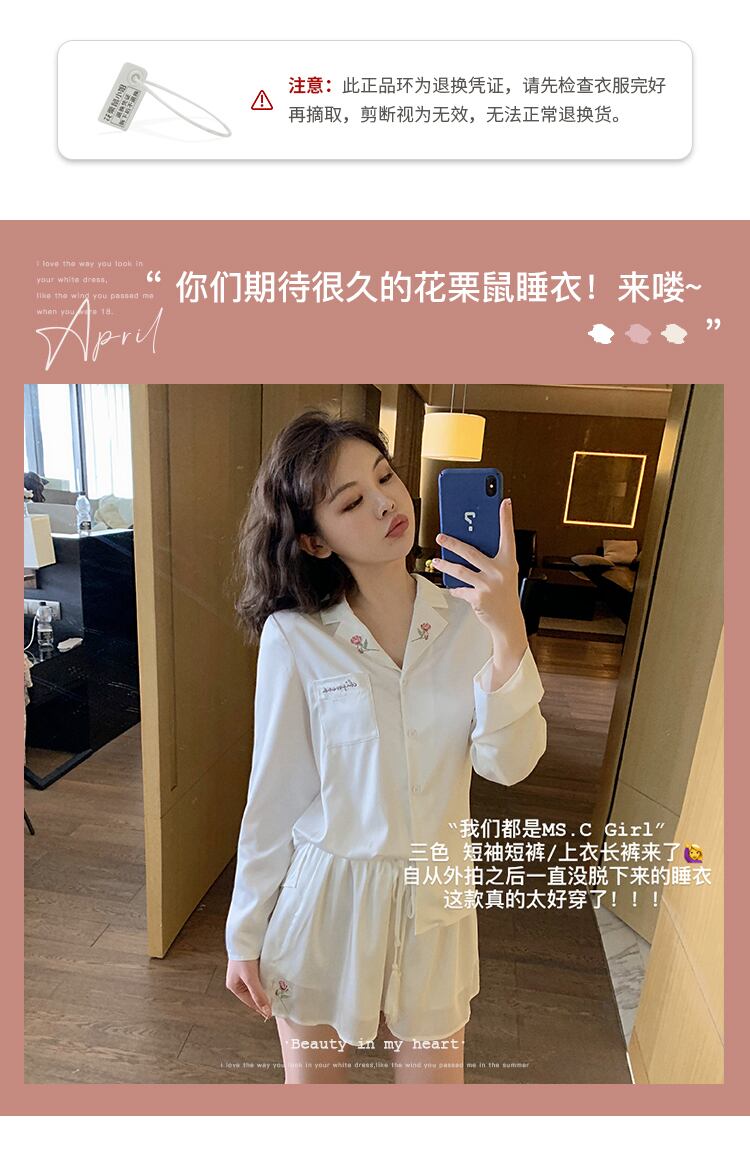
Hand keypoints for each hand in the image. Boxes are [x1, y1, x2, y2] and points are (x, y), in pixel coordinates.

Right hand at [226, 958, 271, 1019]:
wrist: (244, 937)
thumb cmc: (243, 957)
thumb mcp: (250, 978)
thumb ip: (258, 994)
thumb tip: (266, 1011)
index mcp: (234, 986)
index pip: (250, 1002)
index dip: (261, 1008)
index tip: (271, 1013)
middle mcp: (239, 981)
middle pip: (253, 995)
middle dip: (264, 999)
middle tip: (276, 1004)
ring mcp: (244, 974)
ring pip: (257, 986)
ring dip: (265, 989)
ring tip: (276, 994)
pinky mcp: (251, 966)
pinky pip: (259, 977)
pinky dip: (266, 980)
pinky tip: (273, 981)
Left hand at [432, 497, 526, 649]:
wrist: (508, 622)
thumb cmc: (505, 595)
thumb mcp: (504, 574)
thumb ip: (492, 559)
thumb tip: (470, 543)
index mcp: (508, 563)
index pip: (507, 536)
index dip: (506, 519)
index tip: (504, 502)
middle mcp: (499, 572)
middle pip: (471, 552)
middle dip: (453, 543)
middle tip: (441, 537)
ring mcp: (488, 585)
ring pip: (460, 570)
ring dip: (445, 565)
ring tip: (436, 561)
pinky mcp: (478, 598)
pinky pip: (460, 589)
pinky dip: (455, 589)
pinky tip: (453, 587)